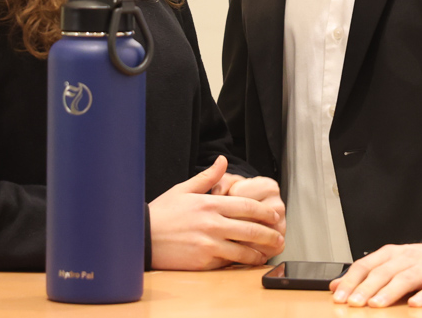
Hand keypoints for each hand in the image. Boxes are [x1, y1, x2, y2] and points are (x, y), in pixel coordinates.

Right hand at [149, 156, 284, 269]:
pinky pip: (228, 262)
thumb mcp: (183, 189)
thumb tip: (222, 160)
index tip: (274, 216)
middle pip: (251, 229)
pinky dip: (240, 262)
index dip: (264, 212)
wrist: (142, 237)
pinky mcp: (203, 260)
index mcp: (209, 203)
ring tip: (268, 253)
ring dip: (259, 252)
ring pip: (243, 249)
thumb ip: (207, 177)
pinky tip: (247, 262)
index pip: (246, 207)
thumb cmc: (162, 213)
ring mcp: (209, 243)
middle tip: (279, 237)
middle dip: (269, 234)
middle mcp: (212, 223)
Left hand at [329, 242, 421, 307]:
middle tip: (353, 303)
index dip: (351, 280)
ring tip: (376, 305)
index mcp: (393, 254)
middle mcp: (409, 258)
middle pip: (383, 272)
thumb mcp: (393, 264)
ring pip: (406, 278)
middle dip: (366, 288)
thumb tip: (336, 285)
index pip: (366, 264)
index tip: (338, 296)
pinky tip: (414, 304)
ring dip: (389, 292)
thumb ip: (366, 274)